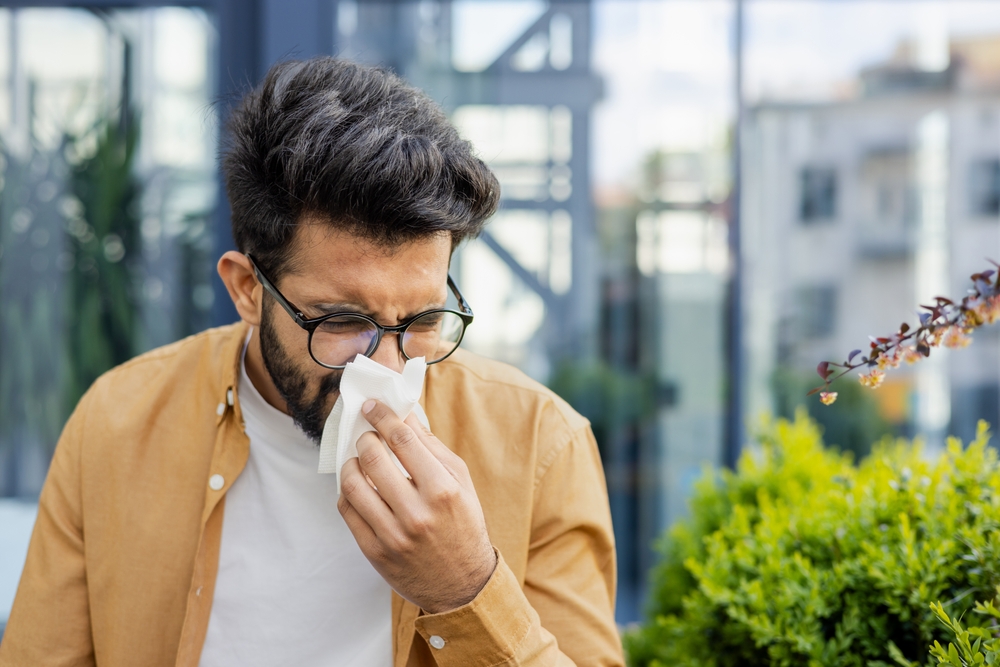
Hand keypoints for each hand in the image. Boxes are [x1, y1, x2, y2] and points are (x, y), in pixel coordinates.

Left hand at [337, 399, 497, 613]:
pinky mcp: (375, 552)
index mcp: (442, 490)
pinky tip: (356, 485)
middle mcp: (417, 512)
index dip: (382, 416)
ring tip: (357, 459)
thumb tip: (404, 415)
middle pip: (373, 458)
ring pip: (353, 484)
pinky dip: (346, 491)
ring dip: (350, 463)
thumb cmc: (463, 524)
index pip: (402, 439)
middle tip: (366, 434)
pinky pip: (347, 510)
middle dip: (365, 437)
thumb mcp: (460, 482)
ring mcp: (393, 535)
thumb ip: (432, 447)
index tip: (371, 406)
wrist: (461, 583)